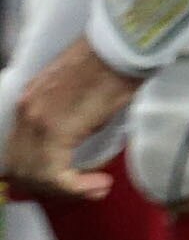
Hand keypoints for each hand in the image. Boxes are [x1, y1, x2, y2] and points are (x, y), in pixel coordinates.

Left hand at [1, 41, 141, 199]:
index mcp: (30, 103)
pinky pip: (54, 173)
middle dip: (49, 187)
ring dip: (63, 190)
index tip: (68, 181)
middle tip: (80, 189)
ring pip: (34, 175)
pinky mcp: (54, 129)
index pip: (18, 153)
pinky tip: (96, 185)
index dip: (39, 175)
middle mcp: (26, 113)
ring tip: (92, 188)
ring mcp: (36, 121)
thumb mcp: (80, 97)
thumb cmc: (111, 66)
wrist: (120, 48)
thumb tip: (78, 142)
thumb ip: (69, 120)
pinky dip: (74, 187)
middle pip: (20, 169)